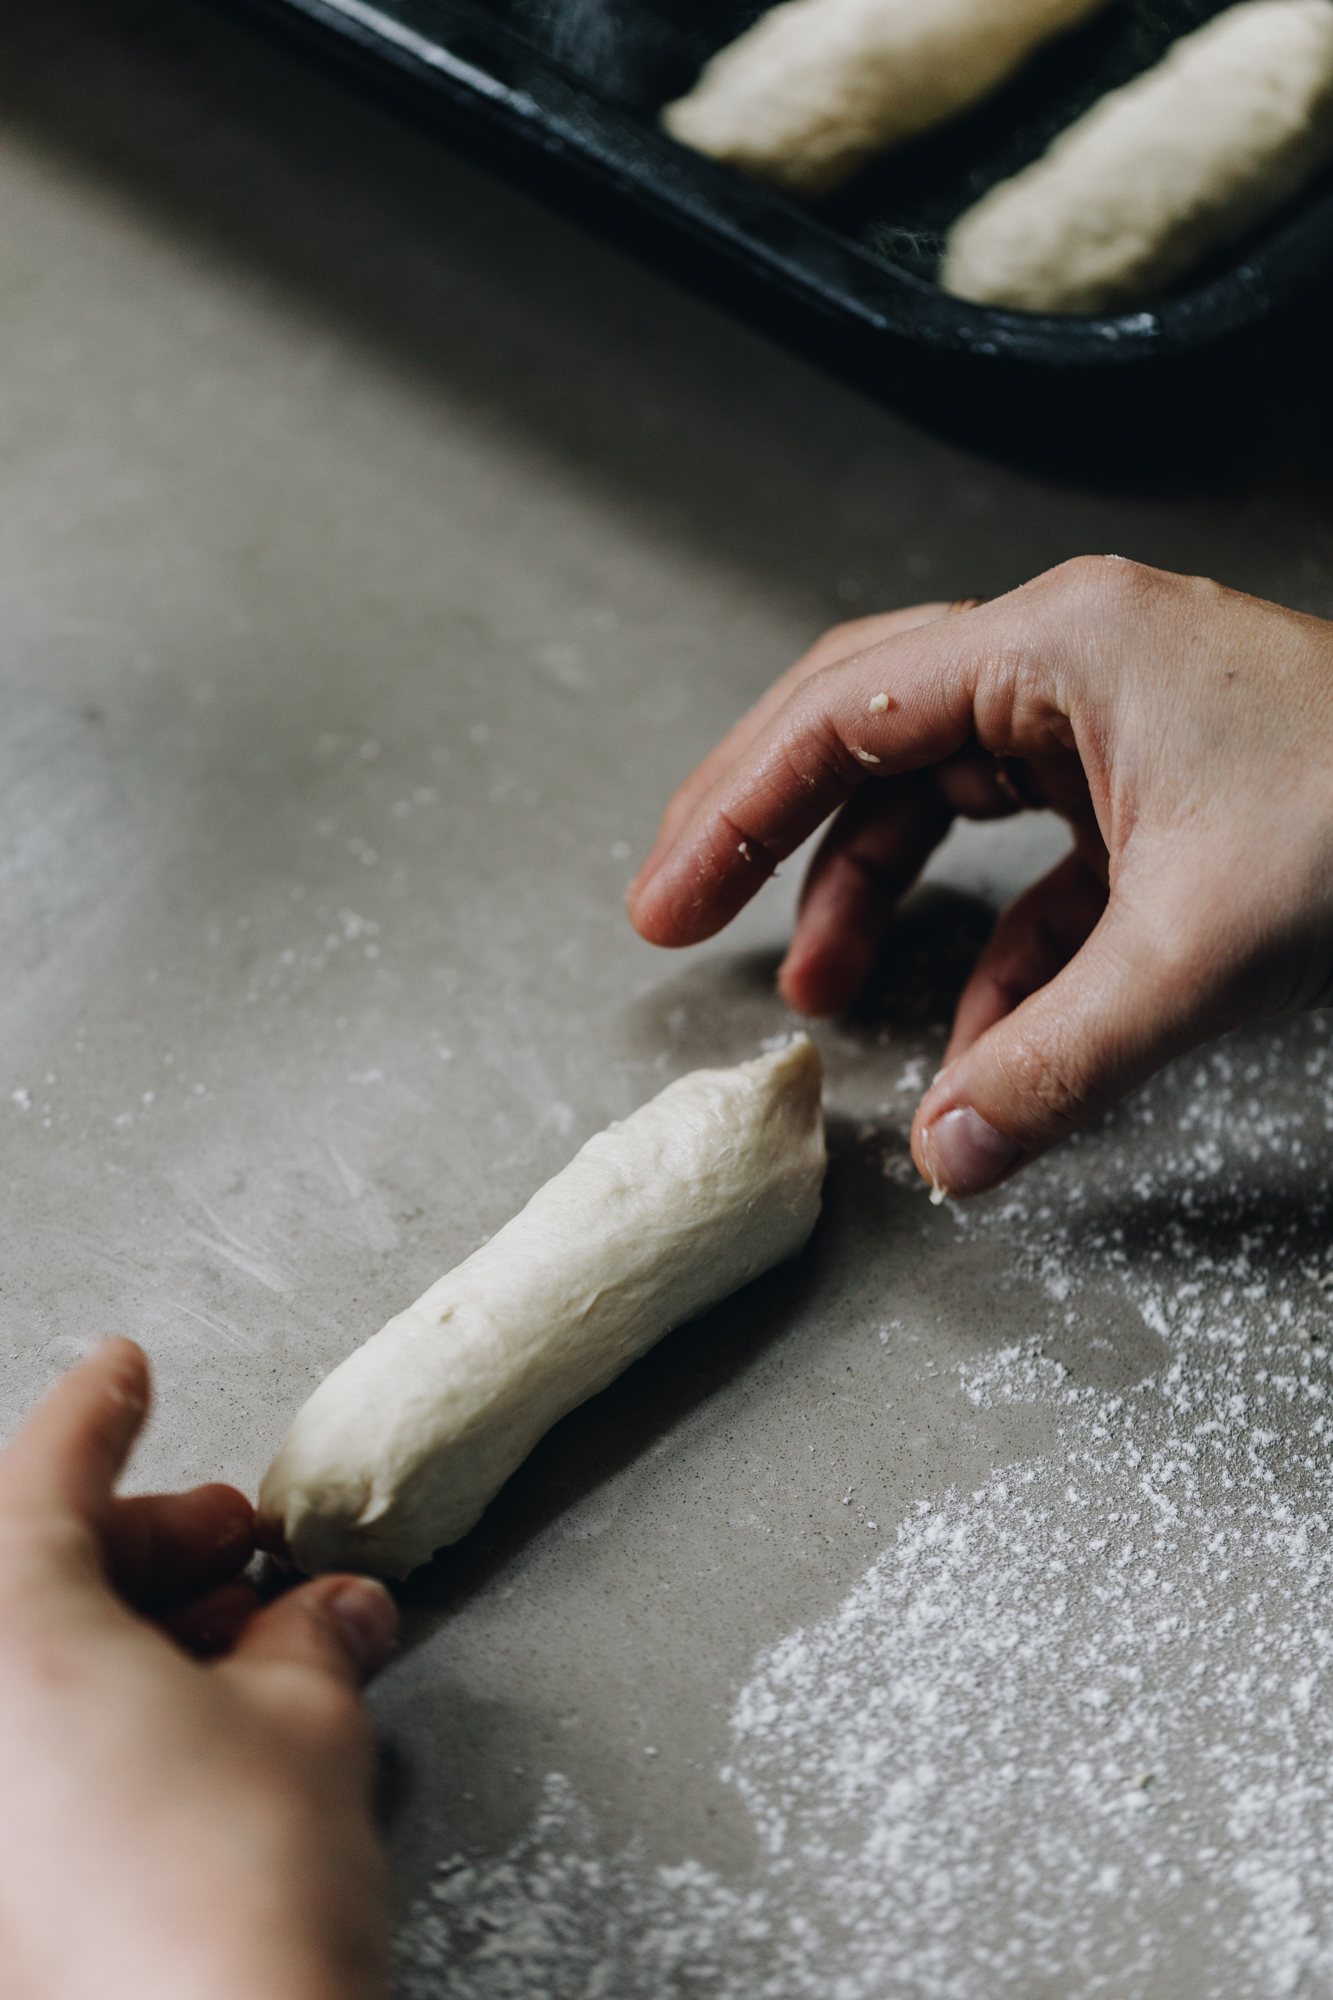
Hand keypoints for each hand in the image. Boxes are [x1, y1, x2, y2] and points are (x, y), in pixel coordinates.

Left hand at [0, 1339, 397, 1999]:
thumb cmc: (235, 1901)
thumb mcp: (306, 1716)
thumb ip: (309, 1635)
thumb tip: (327, 1613)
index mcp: (3, 1633)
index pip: (43, 1474)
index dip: (100, 1410)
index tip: (125, 1372)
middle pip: (29, 1568)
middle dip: (146, 1542)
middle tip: (236, 1541)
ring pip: (27, 1666)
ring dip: (129, 1635)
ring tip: (245, 1646)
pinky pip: (25, 1752)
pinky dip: (92, 1717)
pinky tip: (197, 1730)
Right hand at [628, 558, 1332, 1196]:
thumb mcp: (1200, 953)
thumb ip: (1056, 1061)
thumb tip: (945, 1156)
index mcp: (1059, 647)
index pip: (840, 714)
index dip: (730, 810)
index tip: (663, 901)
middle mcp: (1073, 662)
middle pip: (864, 726)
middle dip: (769, 824)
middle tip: (684, 905)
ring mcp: (1117, 720)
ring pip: (942, 789)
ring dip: (874, 889)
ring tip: (823, 990)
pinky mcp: (1160, 788)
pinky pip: (1036, 858)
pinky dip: (995, 943)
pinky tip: (978, 1035)